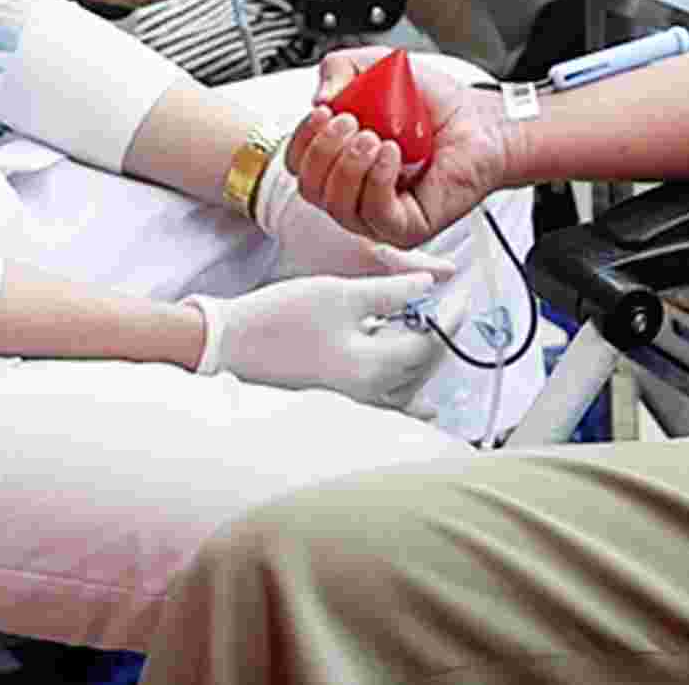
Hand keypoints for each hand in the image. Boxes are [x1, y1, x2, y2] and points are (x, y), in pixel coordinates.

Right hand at [185, 272, 445, 401]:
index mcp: (373, 369)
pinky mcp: (333, 402)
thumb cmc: (279, 318)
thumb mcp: (340, 293)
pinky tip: (417, 402)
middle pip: (420, 368)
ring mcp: (349, 403)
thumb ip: (392, 292)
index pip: (429, 342)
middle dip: (439, 336)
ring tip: (434, 339)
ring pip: (404, 387)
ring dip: (422, 362)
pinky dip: (403, 390)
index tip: (464, 290)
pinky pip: (384, 401)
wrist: (224, 347)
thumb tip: (432, 285)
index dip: (450, 314)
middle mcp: (367, 395)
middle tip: (453, 307)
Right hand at [290, 48, 514, 247]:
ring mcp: (378, 214)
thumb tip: (319, 98)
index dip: (302, 140)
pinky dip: (378, 180)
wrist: (479, 120)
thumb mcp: (379, 69)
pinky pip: (376, 214)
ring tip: (376, 136)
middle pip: (310, 188)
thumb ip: (341, 68)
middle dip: (325, 151)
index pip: (298, 165)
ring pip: (338, 205)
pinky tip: (392, 153)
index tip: (324, 112)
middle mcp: (354, 190)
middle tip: (352, 121)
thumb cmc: (436, 105)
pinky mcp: (405, 228)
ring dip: (350, 165)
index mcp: (340, 160)